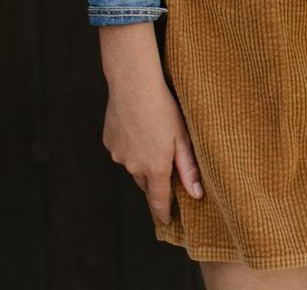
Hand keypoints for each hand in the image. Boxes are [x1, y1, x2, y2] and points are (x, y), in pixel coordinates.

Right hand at [98, 22, 202, 219]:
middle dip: (155, 181)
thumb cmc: (164, 108)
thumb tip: (197, 194)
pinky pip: (122, 151)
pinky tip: (137, 128)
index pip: (159, 200)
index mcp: (155, 167)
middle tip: (164, 166)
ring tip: (151, 136)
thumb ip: (189, 168)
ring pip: (132, 165)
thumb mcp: (183, 138)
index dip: (163, 212)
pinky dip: (130, 145)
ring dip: (141, 159)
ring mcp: (119, 155)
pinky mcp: (109, 143)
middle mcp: (134, 166)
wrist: (133, 86)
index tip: (166, 221)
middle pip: (146, 183)